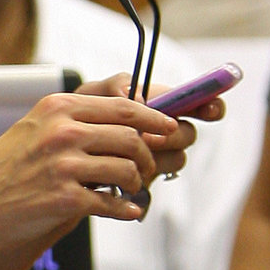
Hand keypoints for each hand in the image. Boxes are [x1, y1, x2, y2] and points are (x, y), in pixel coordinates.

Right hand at [0, 87, 181, 256]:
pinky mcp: (64, 199)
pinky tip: (127, 211)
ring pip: (127, 169)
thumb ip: (75, 121)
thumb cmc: (4, 169)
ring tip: (129, 190)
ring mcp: (64, 166)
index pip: (123, 106)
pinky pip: (112, 203)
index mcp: (58, 107)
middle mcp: (62, 132)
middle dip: (148, 156)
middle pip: (132, 137)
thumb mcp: (35, 128)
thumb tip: (128, 124)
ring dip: (135, 183)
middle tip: (146, 170)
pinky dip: (125, 209)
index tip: (171, 127)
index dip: (155, 118)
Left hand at [77, 72, 220, 179]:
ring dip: (157, 156)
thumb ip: (115, 87)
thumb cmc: (75, 118)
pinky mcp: (144, 180)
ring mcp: (155, 157)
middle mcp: (161, 131)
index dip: (209, 104)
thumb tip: (140, 96)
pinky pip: (155, 181)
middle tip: (151, 138)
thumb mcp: (90, 96)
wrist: (57, 155)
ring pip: (176, 159)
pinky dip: (141, 176)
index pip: (195, 102)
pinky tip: (122, 171)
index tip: (212, 109)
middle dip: (174, 135)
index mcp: (155, 104)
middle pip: (189, 134)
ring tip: (130, 154)